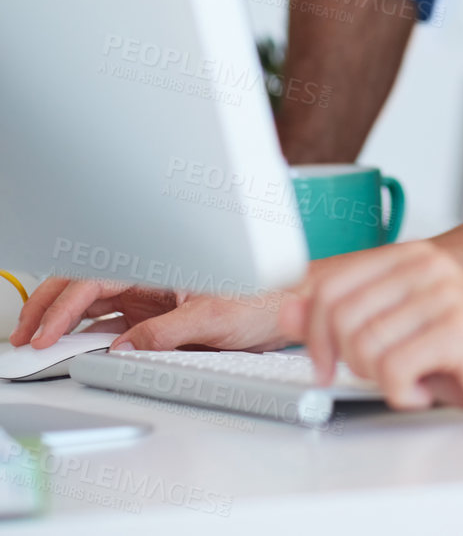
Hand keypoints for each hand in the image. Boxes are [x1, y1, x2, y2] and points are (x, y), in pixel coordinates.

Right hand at [12, 279, 288, 353]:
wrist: (290, 306)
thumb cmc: (261, 298)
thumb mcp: (211, 317)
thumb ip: (164, 334)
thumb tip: (124, 348)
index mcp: (160, 261)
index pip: (96, 279)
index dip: (63, 306)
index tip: (43, 332)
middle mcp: (151, 273)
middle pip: (85, 284)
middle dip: (49, 305)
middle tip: (24, 334)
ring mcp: (151, 293)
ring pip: (94, 302)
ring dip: (64, 319)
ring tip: (38, 341)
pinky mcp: (156, 312)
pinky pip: (112, 320)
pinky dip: (87, 332)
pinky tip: (73, 347)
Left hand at [279, 242, 462, 422]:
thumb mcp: (401, 331)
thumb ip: (346, 316)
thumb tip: (286, 307)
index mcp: (409, 255)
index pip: (326, 281)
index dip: (311, 328)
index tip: (323, 360)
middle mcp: (425, 264)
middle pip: (336, 312)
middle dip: (343, 358)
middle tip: (372, 375)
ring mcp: (442, 292)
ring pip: (361, 344)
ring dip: (376, 378)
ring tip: (407, 378)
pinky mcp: (456, 327)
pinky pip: (391, 369)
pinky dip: (400, 393)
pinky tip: (423, 389)